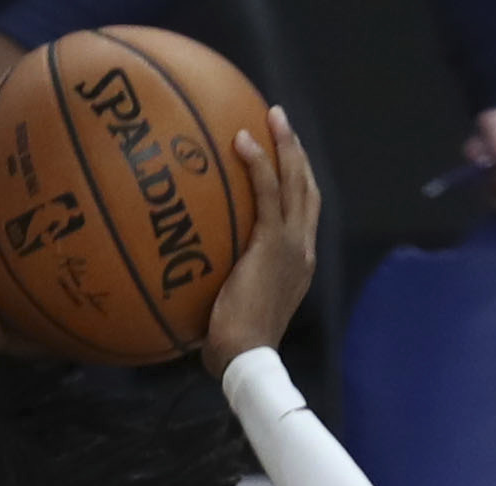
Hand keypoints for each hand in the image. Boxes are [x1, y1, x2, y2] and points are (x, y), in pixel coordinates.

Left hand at [202, 107, 322, 376]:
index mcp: (298, 264)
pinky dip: (259, 163)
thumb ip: (222, 287)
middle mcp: (302, 249)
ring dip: (285, 145)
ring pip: (295, 182)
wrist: (246, 358)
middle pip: (307, 189)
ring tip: (271, 116)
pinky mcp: (273, 244)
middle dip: (297, 153)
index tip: (285, 160)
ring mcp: (292, 245)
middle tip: (281, 123)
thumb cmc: (233, 348)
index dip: (297, 183)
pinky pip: (268, 193)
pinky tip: (242, 139)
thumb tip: (189, 280)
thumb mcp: (232, 311)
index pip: (303, 215)